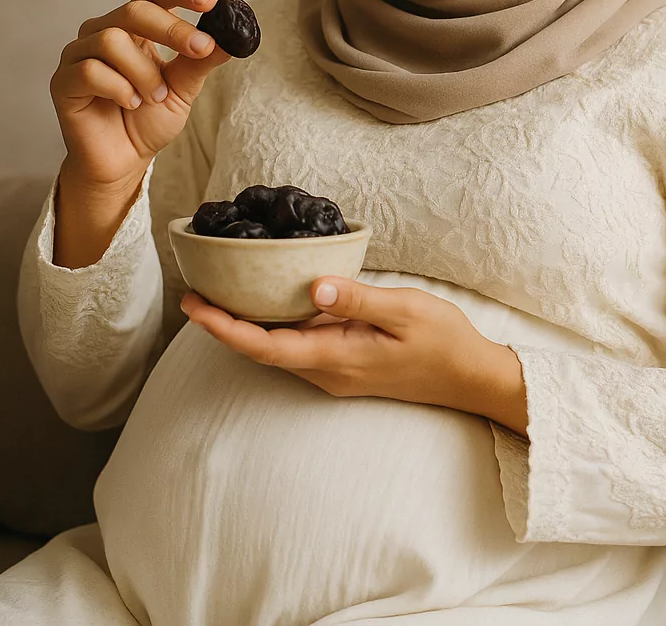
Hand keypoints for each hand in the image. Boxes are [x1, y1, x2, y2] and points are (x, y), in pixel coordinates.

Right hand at [50, 0, 230, 189]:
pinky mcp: (63, 81)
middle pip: (134, 10)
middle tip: (201, 49)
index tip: (209, 0)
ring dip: (144, 73)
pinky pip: (91, 71)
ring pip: (112, 40)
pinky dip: (120, 89)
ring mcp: (80, 54)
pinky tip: (131, 104)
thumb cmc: (149, 120)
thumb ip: (200, 62)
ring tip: (154, 98)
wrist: (124, 160)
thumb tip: (232, 39)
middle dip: (173, 29)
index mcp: (136, 28)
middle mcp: (104, 32)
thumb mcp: (183, 89)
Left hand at [179, 277, 525, 426]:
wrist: (471, 378)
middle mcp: (328, 371)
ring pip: (278, 349)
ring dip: (247, 325)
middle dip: (224, 324)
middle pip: (262, 350)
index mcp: (336, 358)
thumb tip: (311, 286)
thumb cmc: (443, 342)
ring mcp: (336, 372)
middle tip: (195, 289)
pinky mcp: (346, 365)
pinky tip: (273, 302)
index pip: (265, 346)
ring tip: (222, 292)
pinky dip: (275, 326)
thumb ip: (357, 300)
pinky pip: (298, 347)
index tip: (194, 304)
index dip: (224, 327)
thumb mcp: (405, 311)